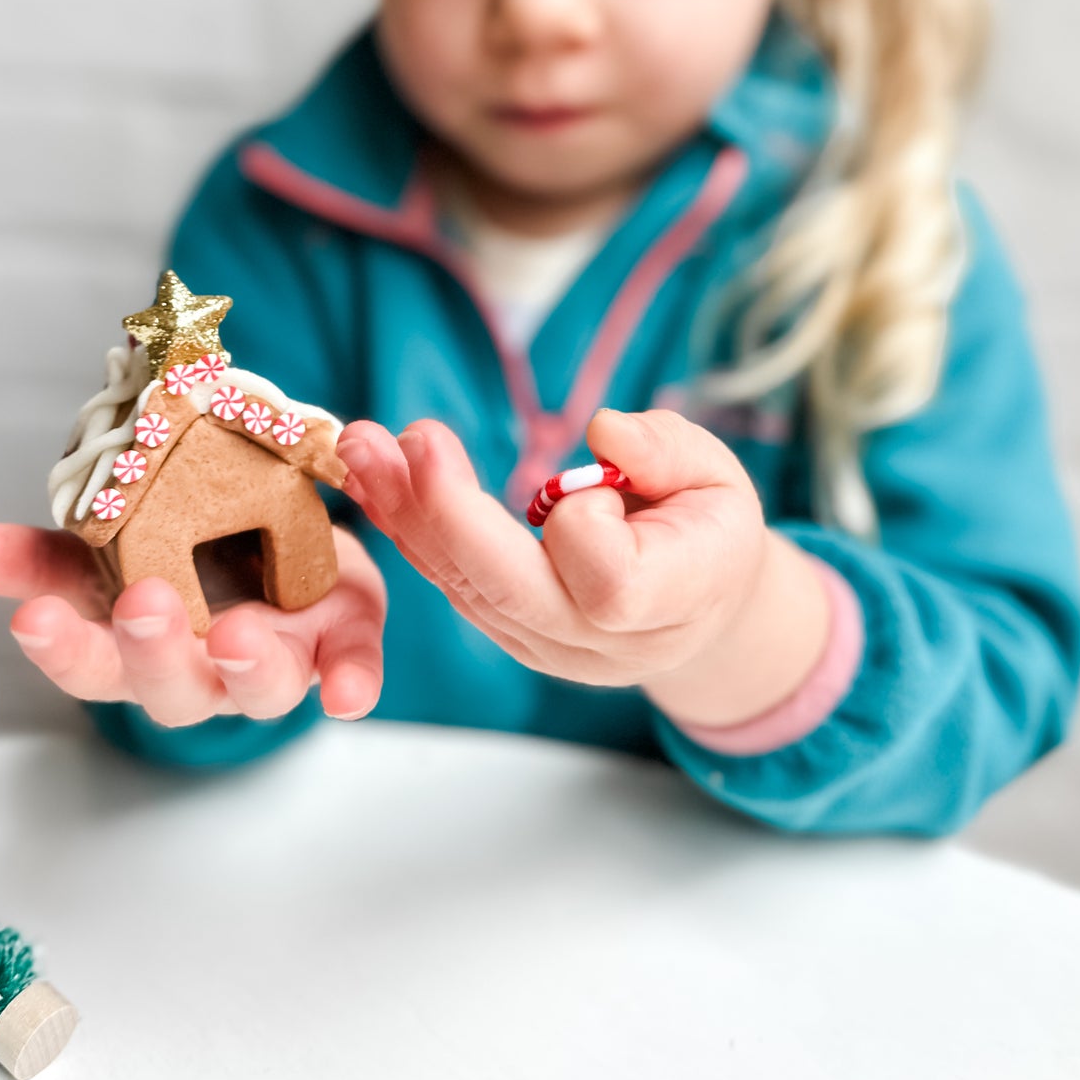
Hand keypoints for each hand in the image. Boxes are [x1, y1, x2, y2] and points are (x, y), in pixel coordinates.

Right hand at [0, 524, 385, 728]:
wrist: (291, 544)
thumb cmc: (189, 556)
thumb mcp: (111, 548)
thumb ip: (38, 555)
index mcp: (143, 653)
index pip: (92, 665)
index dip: (63, 647)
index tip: (33, 616)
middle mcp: (208, 676)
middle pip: (175, 688)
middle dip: (156, 652)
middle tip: (142, 605)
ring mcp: (279, 666)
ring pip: (262, 688)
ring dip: (248, 669)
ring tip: (237, 634)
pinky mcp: (342, 643)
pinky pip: (352, 671)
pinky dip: (353, 682)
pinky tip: (349, 693)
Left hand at [338, 407, 827, 723]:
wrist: (701, 605)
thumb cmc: (708, 525)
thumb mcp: (716, 472)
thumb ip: (667, 450)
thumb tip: (604, 433)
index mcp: (671, 602)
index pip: (609, 582)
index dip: (585, 525)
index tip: (587, 481)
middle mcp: (598, 642)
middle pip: (510, 592)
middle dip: (451, 514)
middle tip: (414, 438)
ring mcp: (544, 647)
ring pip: (464, 586)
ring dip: (405, 512)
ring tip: (363, 444)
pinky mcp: (504, 632)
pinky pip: (448, 580)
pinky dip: (408, 525)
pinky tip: (372, 472)